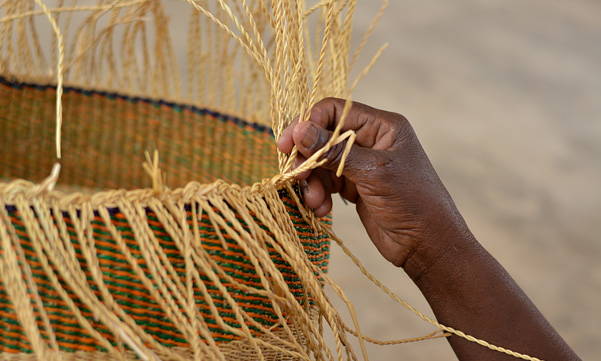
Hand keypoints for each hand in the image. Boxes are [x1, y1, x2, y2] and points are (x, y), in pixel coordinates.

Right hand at [277, 98, 473, 275]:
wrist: (427, 245)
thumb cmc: (413, 202)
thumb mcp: (373, 173)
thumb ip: (334, 151)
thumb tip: (298, 129)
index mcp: (381, 126)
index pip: (334, 111)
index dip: (308, 124)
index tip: (288, 145)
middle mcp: (370, 141)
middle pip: (323, 137)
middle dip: (307, 157)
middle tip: (294, 176)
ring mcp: (360, 165)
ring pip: (320, 163)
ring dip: (312, 182)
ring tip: (314, 202)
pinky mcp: (354, 187)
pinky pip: (326, 183)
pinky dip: (319, 195)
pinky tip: (322, 210)